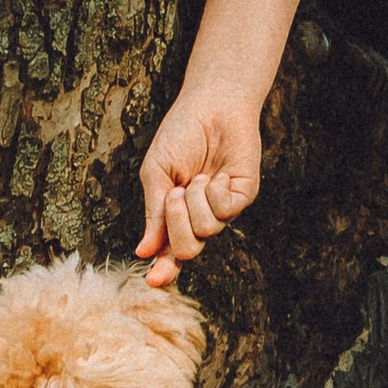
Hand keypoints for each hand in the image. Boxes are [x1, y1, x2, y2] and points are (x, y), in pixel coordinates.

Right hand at [137, 87, 262, 285]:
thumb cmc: (180, 136)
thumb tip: (144, 252)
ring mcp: (223, 209)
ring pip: (206, 231)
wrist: (209, 106)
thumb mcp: (157, 175)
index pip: (171, 252)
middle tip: (175, 193)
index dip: (163, 270)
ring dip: (195, 201)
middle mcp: (201, 217)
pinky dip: (214, 192)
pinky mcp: (243, 196)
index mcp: (176, 215)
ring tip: (198, 176)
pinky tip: (216, 174)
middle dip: (176, 223)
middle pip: (188, 250)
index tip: (152, 281)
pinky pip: (226, 211)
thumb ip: (153, 214)